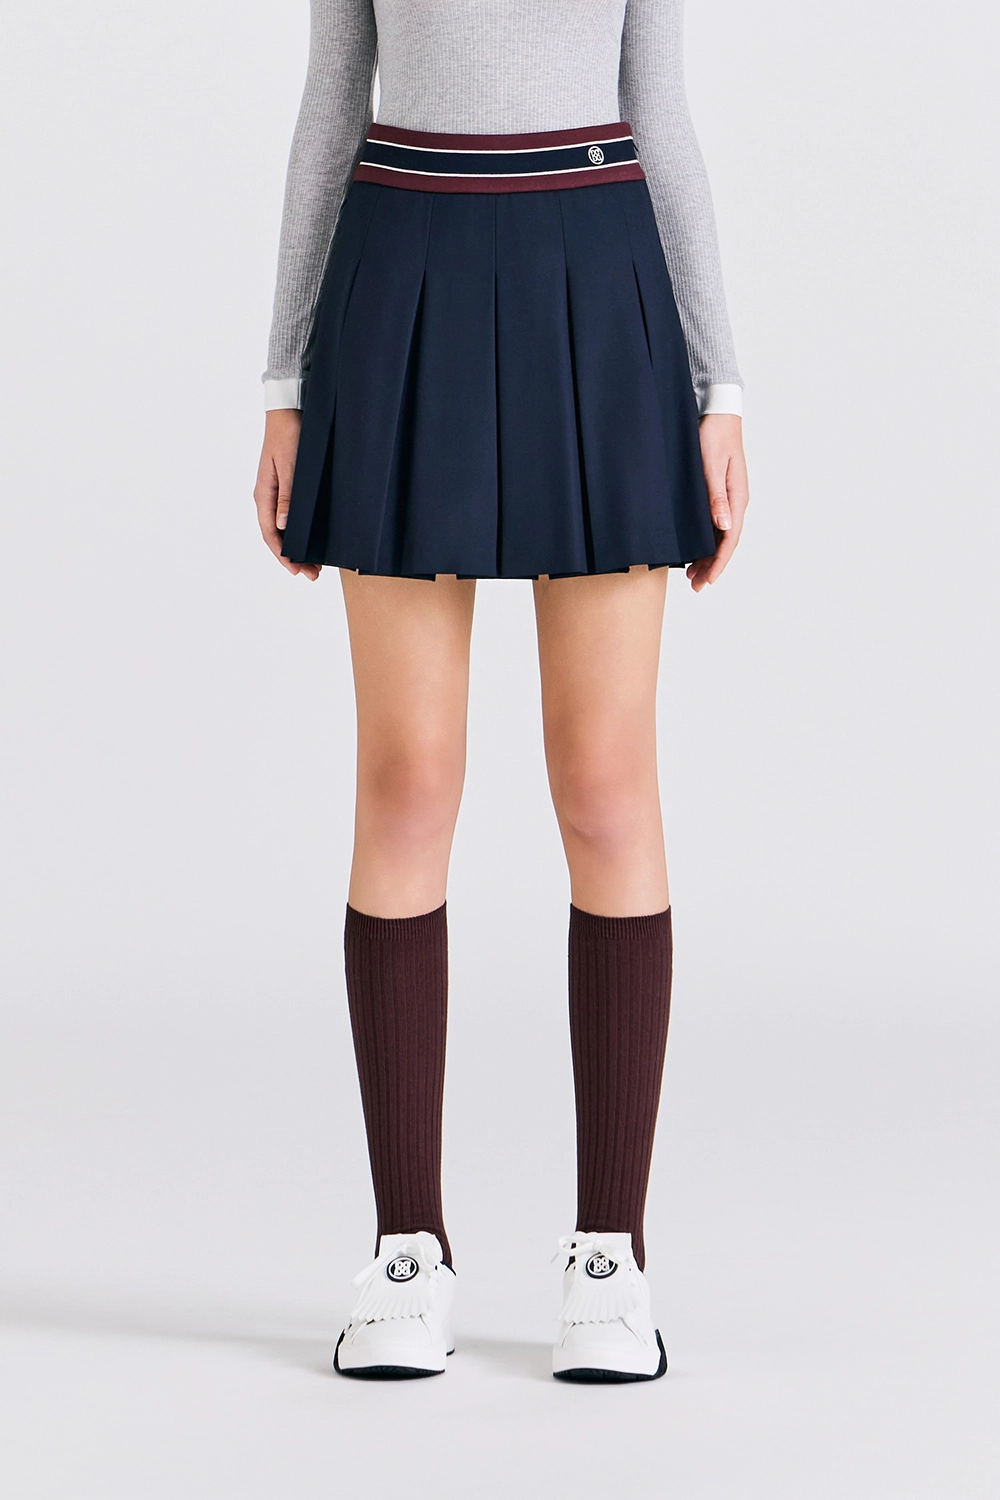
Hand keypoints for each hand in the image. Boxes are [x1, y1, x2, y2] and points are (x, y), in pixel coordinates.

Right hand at [253, 408, 320, 579]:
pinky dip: (299, 532)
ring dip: (297, 547)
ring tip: (315, 564)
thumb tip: (284, 525)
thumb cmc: (290, 435)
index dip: (284, 555)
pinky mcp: (286, 486)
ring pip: (284, 528)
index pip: (271, 534)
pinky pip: (290, 516)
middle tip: (312, 575)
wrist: (288, 411)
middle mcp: (267, 497)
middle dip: (293, 557)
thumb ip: (288, 495)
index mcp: (264, 494)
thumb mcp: (290, 465)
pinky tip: (311, 539)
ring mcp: (276, 492)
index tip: (298, 571)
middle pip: (277, 536)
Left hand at [686, 413, 748, 591]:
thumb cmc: (713, 436)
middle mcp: (735, 502)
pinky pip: (713, 525)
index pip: (730, 539)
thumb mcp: (710, 466)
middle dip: (712, 566)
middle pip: (726, 543)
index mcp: (737, 498)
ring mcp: (728, 498)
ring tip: (691, 575)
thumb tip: (723, 527)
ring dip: (707, 557)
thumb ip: (715, 497)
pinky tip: (693, 550)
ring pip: (719, 536)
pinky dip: (705, 541)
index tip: (708, 581)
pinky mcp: (718, 493)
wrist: (717, 412)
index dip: (719, 563)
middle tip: (695, 586)